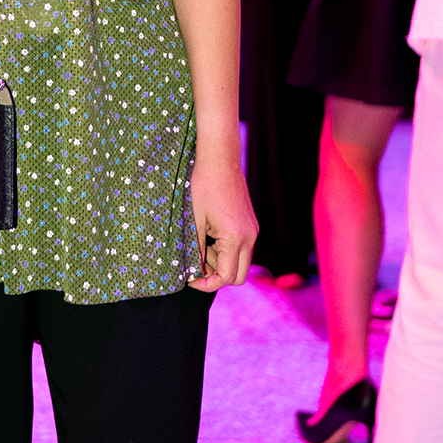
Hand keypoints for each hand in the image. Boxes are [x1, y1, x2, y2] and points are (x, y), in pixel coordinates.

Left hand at [187, 149, 257, 290]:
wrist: (220, 159)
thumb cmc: (203, 186)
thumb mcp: (194, 221)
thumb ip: (196, 249)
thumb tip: (193, 272)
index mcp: (236, 238)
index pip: (226, 277)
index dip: (206, 283)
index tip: (189, 278)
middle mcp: (250, 237)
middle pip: (237, 276)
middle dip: (216, 275)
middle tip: (196, 262)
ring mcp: (253, 231)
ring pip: (240, 262)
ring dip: (220, 261)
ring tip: (202, 240)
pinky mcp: (250, 224)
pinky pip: (241, 248)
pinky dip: (226, 249)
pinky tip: (210, 233)